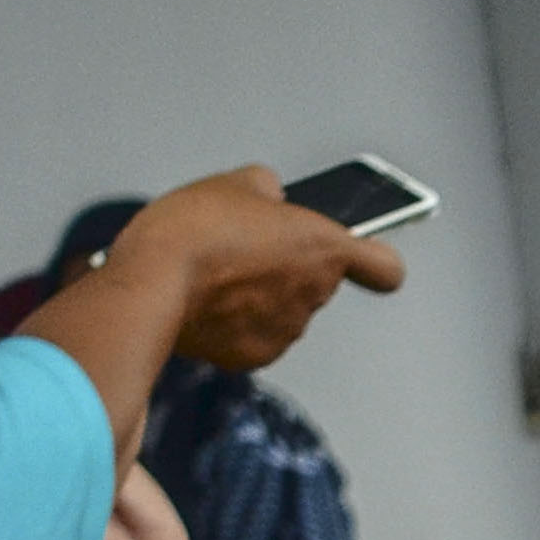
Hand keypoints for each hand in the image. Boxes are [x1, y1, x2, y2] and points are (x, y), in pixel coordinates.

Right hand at [116, 167, 405, 371]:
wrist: (154, 282)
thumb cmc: (194, 231)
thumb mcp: (233, 183)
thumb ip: (267, 189)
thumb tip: (270, 195)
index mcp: (324, 249)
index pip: (385, 269)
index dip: (373, 260)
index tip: (364, 255)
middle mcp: (315, 294)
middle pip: (316, 282)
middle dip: (288, 266)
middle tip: (245, 248)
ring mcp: (287, 330)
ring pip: (283, 309)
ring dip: (259, 295)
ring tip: (216, 272)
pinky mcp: (254, 356)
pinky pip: (252, 335)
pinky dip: (233, 322)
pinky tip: (204, 300)